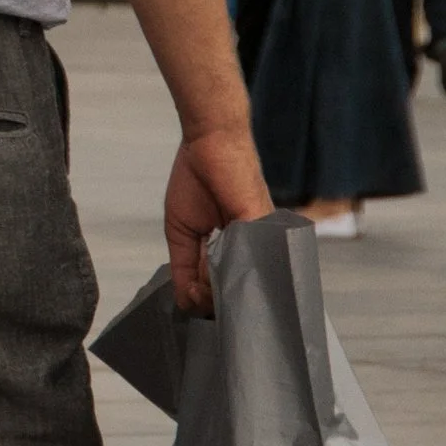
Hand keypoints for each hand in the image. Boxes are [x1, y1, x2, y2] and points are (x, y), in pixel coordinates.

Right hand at [165, 125, 272, 313]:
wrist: (209, 144)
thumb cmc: (195, 180)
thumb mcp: (182, 232)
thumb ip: (184, 266)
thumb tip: (186, 301)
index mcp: (235, 247)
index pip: (223, 284)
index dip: (206, 299)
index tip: (191, 300)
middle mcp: (254, 246)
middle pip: (238, 287)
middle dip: (213, 301)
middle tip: (194, 298)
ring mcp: (262, 239)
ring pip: (246, 280)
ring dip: (220, 293)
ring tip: (201, 292)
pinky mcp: (263, 226)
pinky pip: (250, 262)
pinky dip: (231, 277)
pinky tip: (213, 282)